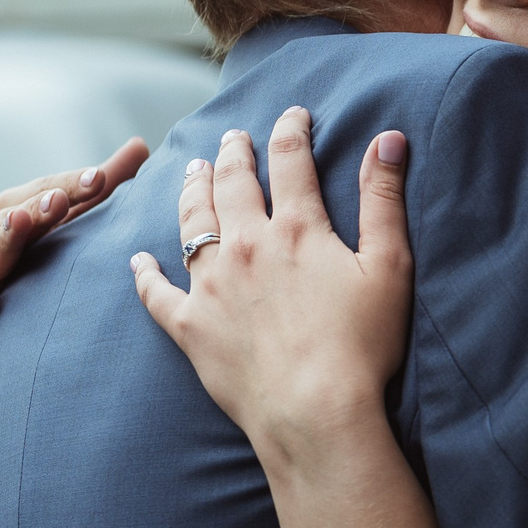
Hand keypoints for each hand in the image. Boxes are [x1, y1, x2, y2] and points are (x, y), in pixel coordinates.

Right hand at [0, 136, 150, 385]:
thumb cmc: (13, 266)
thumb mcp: (53, 227)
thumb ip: (94, 194)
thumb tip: (140, 146)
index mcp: (11, 213)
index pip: (43, 193)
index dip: (69, 186)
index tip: (99, 177)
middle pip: (15, 218)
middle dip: (37, 208)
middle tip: (60, 198)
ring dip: (4, 239)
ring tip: (20, 222)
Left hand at [131, 111, 412, 452]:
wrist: (315, 412)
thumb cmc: (362, 346)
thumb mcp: (390, 267)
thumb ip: (383, 200)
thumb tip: (388, 139)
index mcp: (297, 229)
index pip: (291, 160)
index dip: (292, 129)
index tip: (293, 114)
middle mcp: (246, 246)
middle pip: (232, 183)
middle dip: (233, 153)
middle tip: (232, 138)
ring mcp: (211, 285)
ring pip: (191, 223)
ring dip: (191, 191)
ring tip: (191, 171)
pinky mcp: (190, 326)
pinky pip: (156, 293)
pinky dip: (144, 274)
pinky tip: (138, 259)